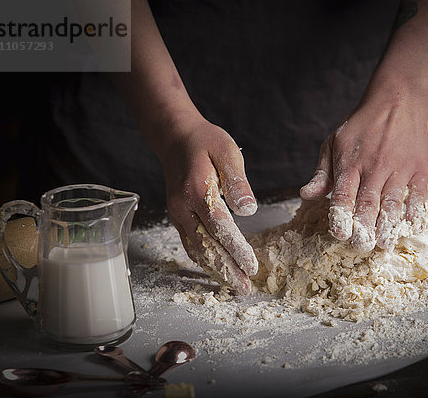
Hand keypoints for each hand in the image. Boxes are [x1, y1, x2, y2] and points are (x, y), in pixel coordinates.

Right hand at [160, 117, 257, 294]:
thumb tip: (248, 209)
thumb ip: (237, 181)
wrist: (176, 138)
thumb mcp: (227, 152)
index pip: (218, 227)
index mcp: (197, 190)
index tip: (251, 266)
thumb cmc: (206, 142)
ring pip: (196, 249)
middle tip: (245, 289)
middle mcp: (183, 207)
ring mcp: (177, 213)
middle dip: (226, 269)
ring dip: (215, 270)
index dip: (235, 249)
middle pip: (205, 246)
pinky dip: (204, 260)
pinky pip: (189, 244)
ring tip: (234, 286)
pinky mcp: (178, 216)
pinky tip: (216, 270)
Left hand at [300, 87, 427, 251]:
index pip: (343, 195)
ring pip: (393, 202)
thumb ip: (322, 173)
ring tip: (384, 244)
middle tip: (362, 247)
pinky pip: (418, 195)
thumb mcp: (334, 143)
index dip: (341, 216)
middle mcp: (374, 167)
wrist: (398, 100)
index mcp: (350, 163)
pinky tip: (410, 226)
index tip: (339, 235)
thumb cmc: (362, 125)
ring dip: (388, 225)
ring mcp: (399, 168)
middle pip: (368, 203)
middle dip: (364, 228)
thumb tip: (306, 195)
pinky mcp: (419, 168)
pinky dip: (414, 211)